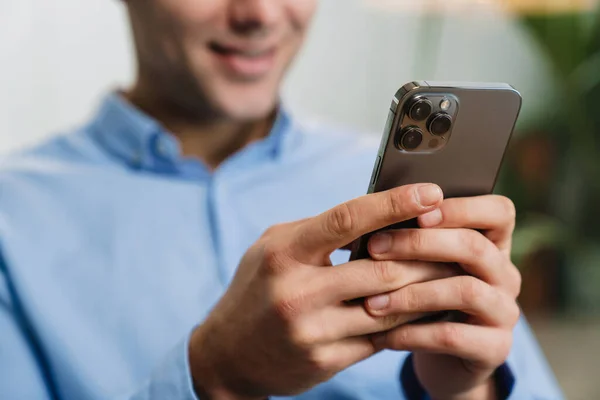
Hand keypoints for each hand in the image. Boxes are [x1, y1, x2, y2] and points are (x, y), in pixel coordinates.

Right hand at [187, 183, 456, 398]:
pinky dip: (408, 321)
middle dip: (426, 252)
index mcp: (284, 253)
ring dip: (426, 288)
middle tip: (458, 237)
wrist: (227, 354)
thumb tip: (377, 216)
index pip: (346, 220)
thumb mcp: (274, 248)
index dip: (393, 203)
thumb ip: (318, 232)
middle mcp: (297, 292)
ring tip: (454, 271)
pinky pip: (381, 339)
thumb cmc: (256, 288)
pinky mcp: (325, 361)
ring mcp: (312, 331)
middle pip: (381, 268)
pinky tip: (428, 308)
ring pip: (390, 307)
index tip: (431, 192)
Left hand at [364, 195, 521, 399]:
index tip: (418, 214)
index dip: (461, 208)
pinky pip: (453, 336)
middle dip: (419, 244)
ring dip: (412, 294)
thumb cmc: (425, 300)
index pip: (498, 211)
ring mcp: (505, 312)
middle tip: (374, 248)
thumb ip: (412, 242)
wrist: (443, 360)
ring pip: (466, 291)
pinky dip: (413, 334)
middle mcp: (505, 274)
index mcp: (493, 244)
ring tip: (372, 301)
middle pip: (474, 247)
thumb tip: (368, 223)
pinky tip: (383, 335)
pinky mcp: (496, 349)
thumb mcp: (422, 267)